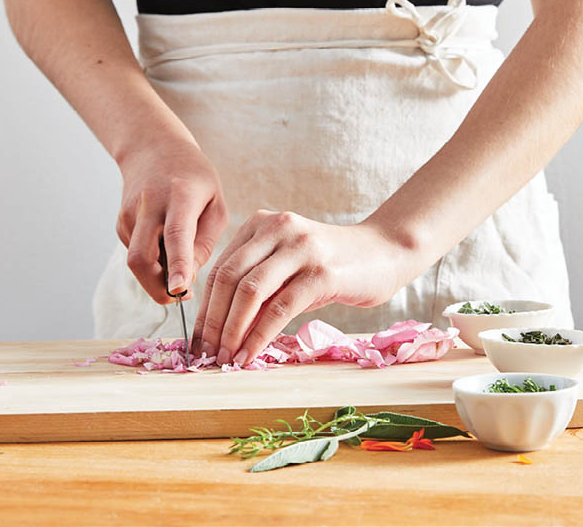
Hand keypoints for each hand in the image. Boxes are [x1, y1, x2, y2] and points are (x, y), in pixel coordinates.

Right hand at [116, 137, 228, 303]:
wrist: (154, 148)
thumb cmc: (195, 178)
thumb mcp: (215, 204)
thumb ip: (205, 243)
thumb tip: (186, 279)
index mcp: (180, 196)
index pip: (176, 234)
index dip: (177, 264)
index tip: (179, 289)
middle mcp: (149, 205)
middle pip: (141, 258)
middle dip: (157, 288)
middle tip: (179, 296)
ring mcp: (129, 215)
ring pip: (137, 261)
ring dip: (157, 272)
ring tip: (178, 253)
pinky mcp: (120, 223)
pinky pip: (136, 253)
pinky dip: (152, 258)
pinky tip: (164, 239)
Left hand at [190, 209, 424, 364]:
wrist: (384, 252)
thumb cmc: (332, 264)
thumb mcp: (288, 263)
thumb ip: (258, 281)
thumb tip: (219, 328)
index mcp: (262, 224)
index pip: (221, 268)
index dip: (205, 308)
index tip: (198, 340)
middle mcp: (278, 227)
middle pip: (229, 278)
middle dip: (213, 322)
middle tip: (207, 354)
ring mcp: (301, 247)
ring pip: (250, 292)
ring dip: (232, 331)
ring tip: (227, 359)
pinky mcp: (322, 271)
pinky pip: (280, 307)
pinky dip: (260, 335)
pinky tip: (252, 354)